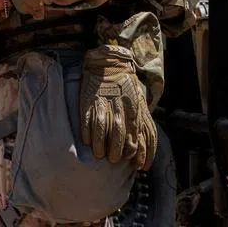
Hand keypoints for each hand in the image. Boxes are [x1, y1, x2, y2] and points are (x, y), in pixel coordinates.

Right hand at [80, 45, 156, 170]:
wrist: (109, 64)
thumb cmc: (126, 87)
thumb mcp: (138, 103)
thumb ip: (140, 123)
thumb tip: (140, 147)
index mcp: (133, 111)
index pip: (134, 138)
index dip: (132, 153)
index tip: (129, 162)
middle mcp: (119, 109)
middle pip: (118, 137)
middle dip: (115, 152)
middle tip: (112, 160)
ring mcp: (104, 105)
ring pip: (102, 131)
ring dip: (100, 146)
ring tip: (99, 154)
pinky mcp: (89, 102)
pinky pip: (88, 121)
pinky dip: (87, 133)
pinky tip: (87, 141)